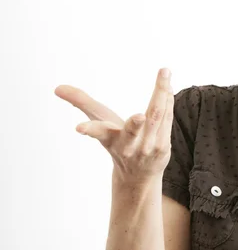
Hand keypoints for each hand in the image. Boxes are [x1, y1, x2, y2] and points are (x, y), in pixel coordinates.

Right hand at [54, 68, 173, 181]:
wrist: (138, 176)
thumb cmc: (116, 142)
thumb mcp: (99, 122)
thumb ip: (81, 102)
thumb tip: (57, 88)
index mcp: (110, 139)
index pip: (98, 133)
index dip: (89, 130)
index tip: (78, 129)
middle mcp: (128, 146)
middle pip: (132, 132)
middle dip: (134, 124)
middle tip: (139, 116)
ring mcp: (147, 147)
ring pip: (156, 117)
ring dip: (161, 95)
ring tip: (165, 73)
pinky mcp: (164, 146)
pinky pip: (167, 118)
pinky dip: (168, 99)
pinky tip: (168, 84)